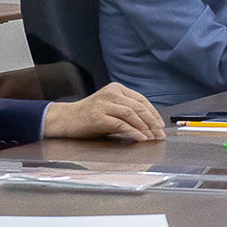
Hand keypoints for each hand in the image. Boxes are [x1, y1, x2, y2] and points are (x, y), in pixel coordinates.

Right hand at [44, 84, 166, 140]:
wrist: (65, 119)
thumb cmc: (89, 116)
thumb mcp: (110, 108)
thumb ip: (127, 112)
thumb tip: (150, 125)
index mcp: (116, 89)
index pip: (141, 100)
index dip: (153, 113)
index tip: (161, 125)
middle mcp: (111, 93)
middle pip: (138, 107)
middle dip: (152, 122)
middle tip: (160, 134)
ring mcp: (104, 103)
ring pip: (132, 114)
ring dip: (145, 127)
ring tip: (152, 138)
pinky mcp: (98, 116)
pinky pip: (121, 124)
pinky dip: (133, 132)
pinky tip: (140, 138)